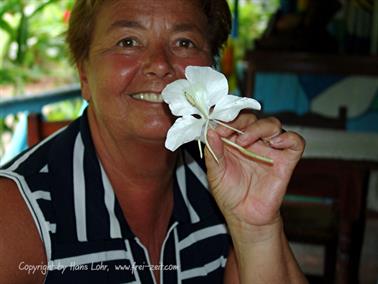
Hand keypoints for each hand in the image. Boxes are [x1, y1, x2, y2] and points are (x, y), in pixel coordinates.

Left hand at [205, 113, 304, 239]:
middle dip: (240, 122)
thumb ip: (214, 152)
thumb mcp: (215, 173)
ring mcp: (270, 150)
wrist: (244, 217)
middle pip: (253, 119)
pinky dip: (288, 138)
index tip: (217, 127)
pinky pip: (295, 142)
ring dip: (258, 128)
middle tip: (230, 134)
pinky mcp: (286, 160)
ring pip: (273, 125)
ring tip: (244, 141)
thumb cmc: (230, 194)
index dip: (226, 120)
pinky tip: (275, 144)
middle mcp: (254, 143)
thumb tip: (211, 132)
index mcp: (235, 142)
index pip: (234, 120)